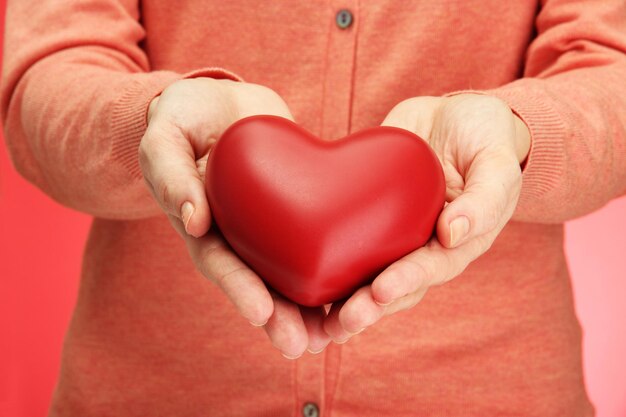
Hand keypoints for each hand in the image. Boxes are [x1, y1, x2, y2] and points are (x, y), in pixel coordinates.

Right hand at [139, 78, 330, 357]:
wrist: (220, 102)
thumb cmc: (183, 118)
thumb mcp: (164, 136)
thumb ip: (170, 172)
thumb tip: (192, 220)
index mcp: (201, 224)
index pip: (219, 263)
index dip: (239, 289)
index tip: (260, 314)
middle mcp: (235, 234)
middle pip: (257, 282)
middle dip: (278, 317)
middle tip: (301, 346)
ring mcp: (266, 226)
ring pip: (288, 271)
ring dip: (307, 307)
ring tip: (333, 336)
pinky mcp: (295, 209)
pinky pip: (314, 238)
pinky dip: (331, 265)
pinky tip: (356, 288)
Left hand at [323, 93, 530, 342]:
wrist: (453, 115)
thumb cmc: (486, 139)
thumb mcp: (496, 164)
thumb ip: (484, 199)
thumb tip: (453, 235)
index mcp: (456, 242)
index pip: (429, 269)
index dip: (405, 281)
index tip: (380, 291)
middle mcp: (421, 245)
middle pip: (394, 283)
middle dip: (368, 306)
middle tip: (342, 322)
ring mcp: (392, 232)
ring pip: (365, 271)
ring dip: (345, 298)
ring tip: (320, 322)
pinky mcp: (367, 213)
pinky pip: (346, 238)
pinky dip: (326, 261)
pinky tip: (301, 279)